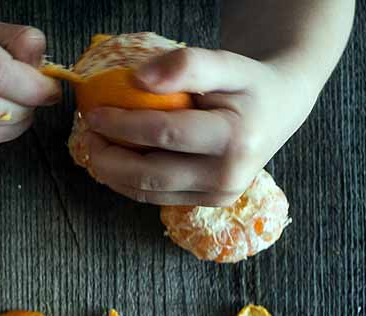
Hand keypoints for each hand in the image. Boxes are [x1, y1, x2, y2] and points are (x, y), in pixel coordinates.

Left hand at [80, 47, 318, 205]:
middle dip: (109, 157)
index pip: (165, 135)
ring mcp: (219, 195)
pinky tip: (114, 161)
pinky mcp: (208, 203)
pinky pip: (157, 197)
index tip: (93, 112)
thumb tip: (138, 79)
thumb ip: (188, 64)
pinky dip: (128, 181)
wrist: (279, 108)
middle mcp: (229, 176)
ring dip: (113, 173)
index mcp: (236, 140)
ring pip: (149, 192)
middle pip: (151, 174)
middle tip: (87, 135)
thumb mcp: (227, 63)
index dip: (122, 125)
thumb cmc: (248, 83)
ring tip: (94, 147)